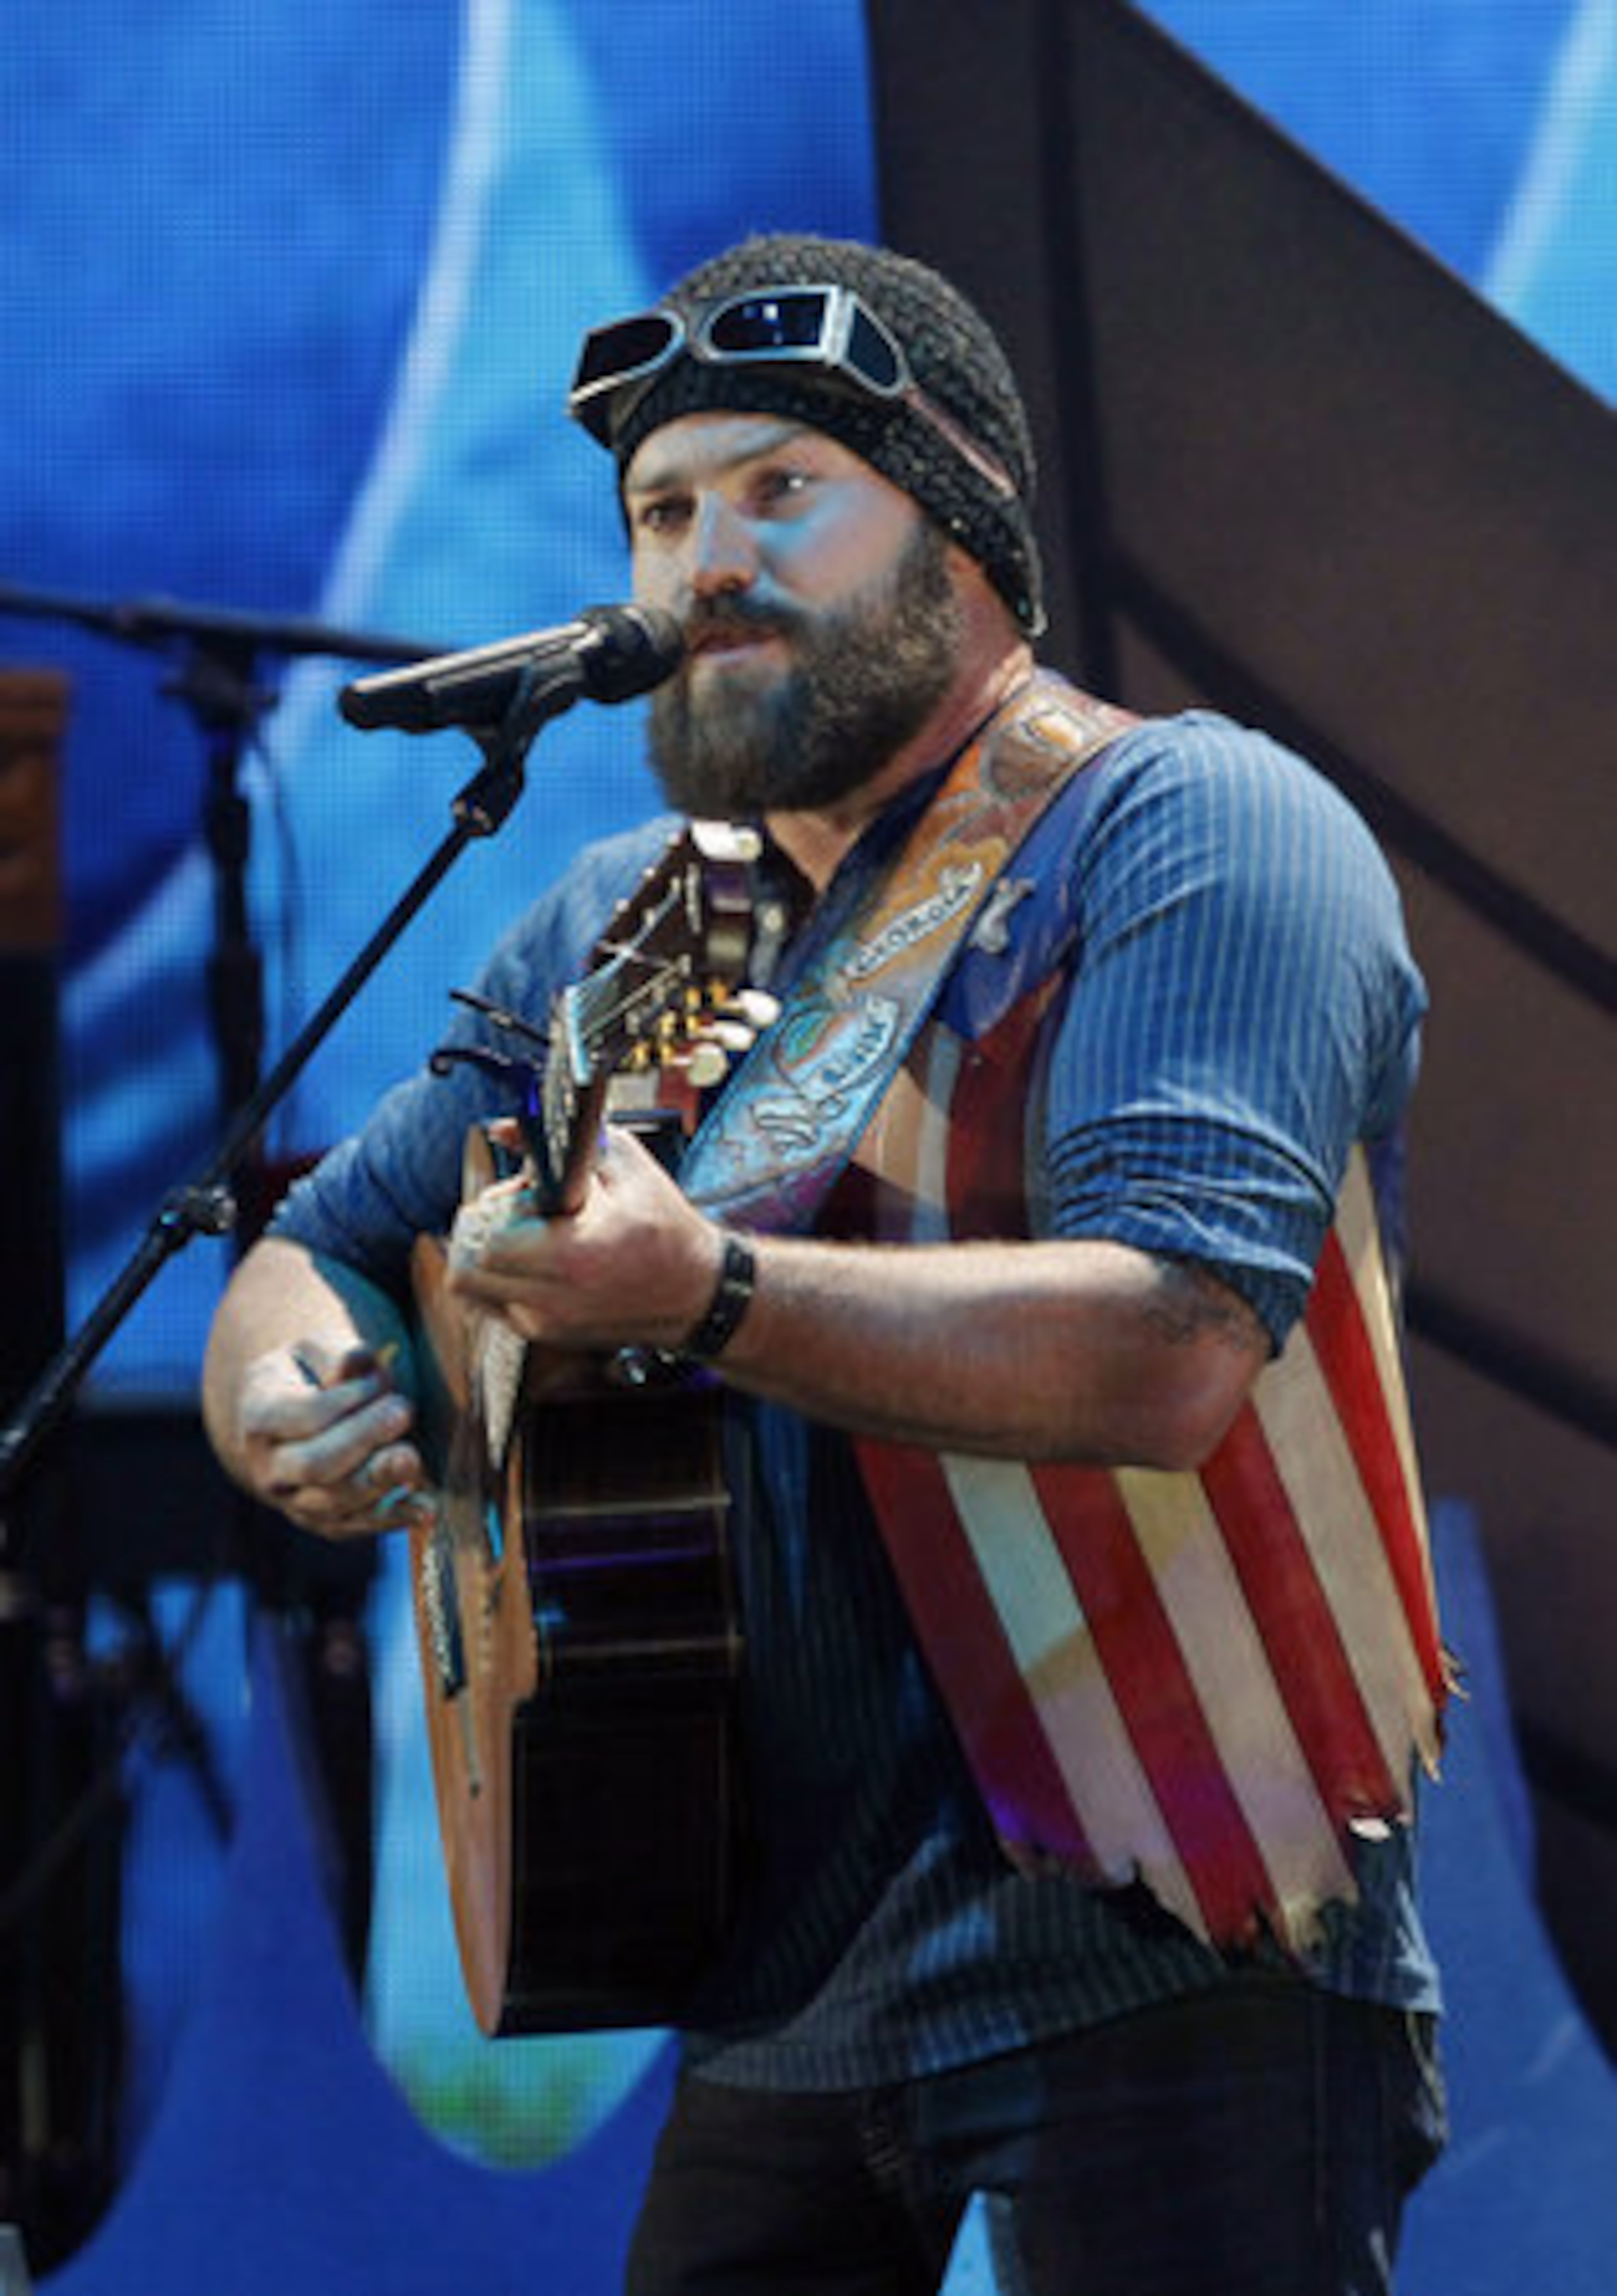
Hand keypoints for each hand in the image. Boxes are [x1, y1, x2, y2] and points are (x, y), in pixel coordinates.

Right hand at [235, 1338, 432, 1539]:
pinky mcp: (323, 1522)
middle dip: (363, 1439)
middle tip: (403, 1412)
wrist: (299, 1415)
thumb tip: (352, 1369)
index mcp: (260, 1416)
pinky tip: (426, 1509)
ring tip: (413, 1459)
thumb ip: (337, 1356)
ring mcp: (292, 1500)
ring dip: (379, 1481)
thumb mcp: (320, 1348)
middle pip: (314, 1464)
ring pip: (335, 1502)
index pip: (305, 1416)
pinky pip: (356, 1526)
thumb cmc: (317, 1372)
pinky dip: (393, 1518)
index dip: (346, 1400)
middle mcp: (267, 1466)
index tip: (380, 1381)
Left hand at [445, 1121, 722, 1352]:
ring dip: (482, 1253)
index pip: (490, 1237)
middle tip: (519, 1210)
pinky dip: (497, 1275)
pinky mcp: (543, 1333)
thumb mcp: (624, 1164)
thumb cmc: (664, 1227)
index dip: (503, 1203)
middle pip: (467, 1264)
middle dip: (484, 1226)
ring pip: (468, 1285)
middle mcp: (553, 1299)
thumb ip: (559, 1144)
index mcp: (575, 1255)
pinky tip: (531, 1257)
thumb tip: (503, 1128)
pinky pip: (488, 1301)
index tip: (530, 1192)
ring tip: (521, 1234)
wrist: (695, 1293)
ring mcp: (545, 1323)